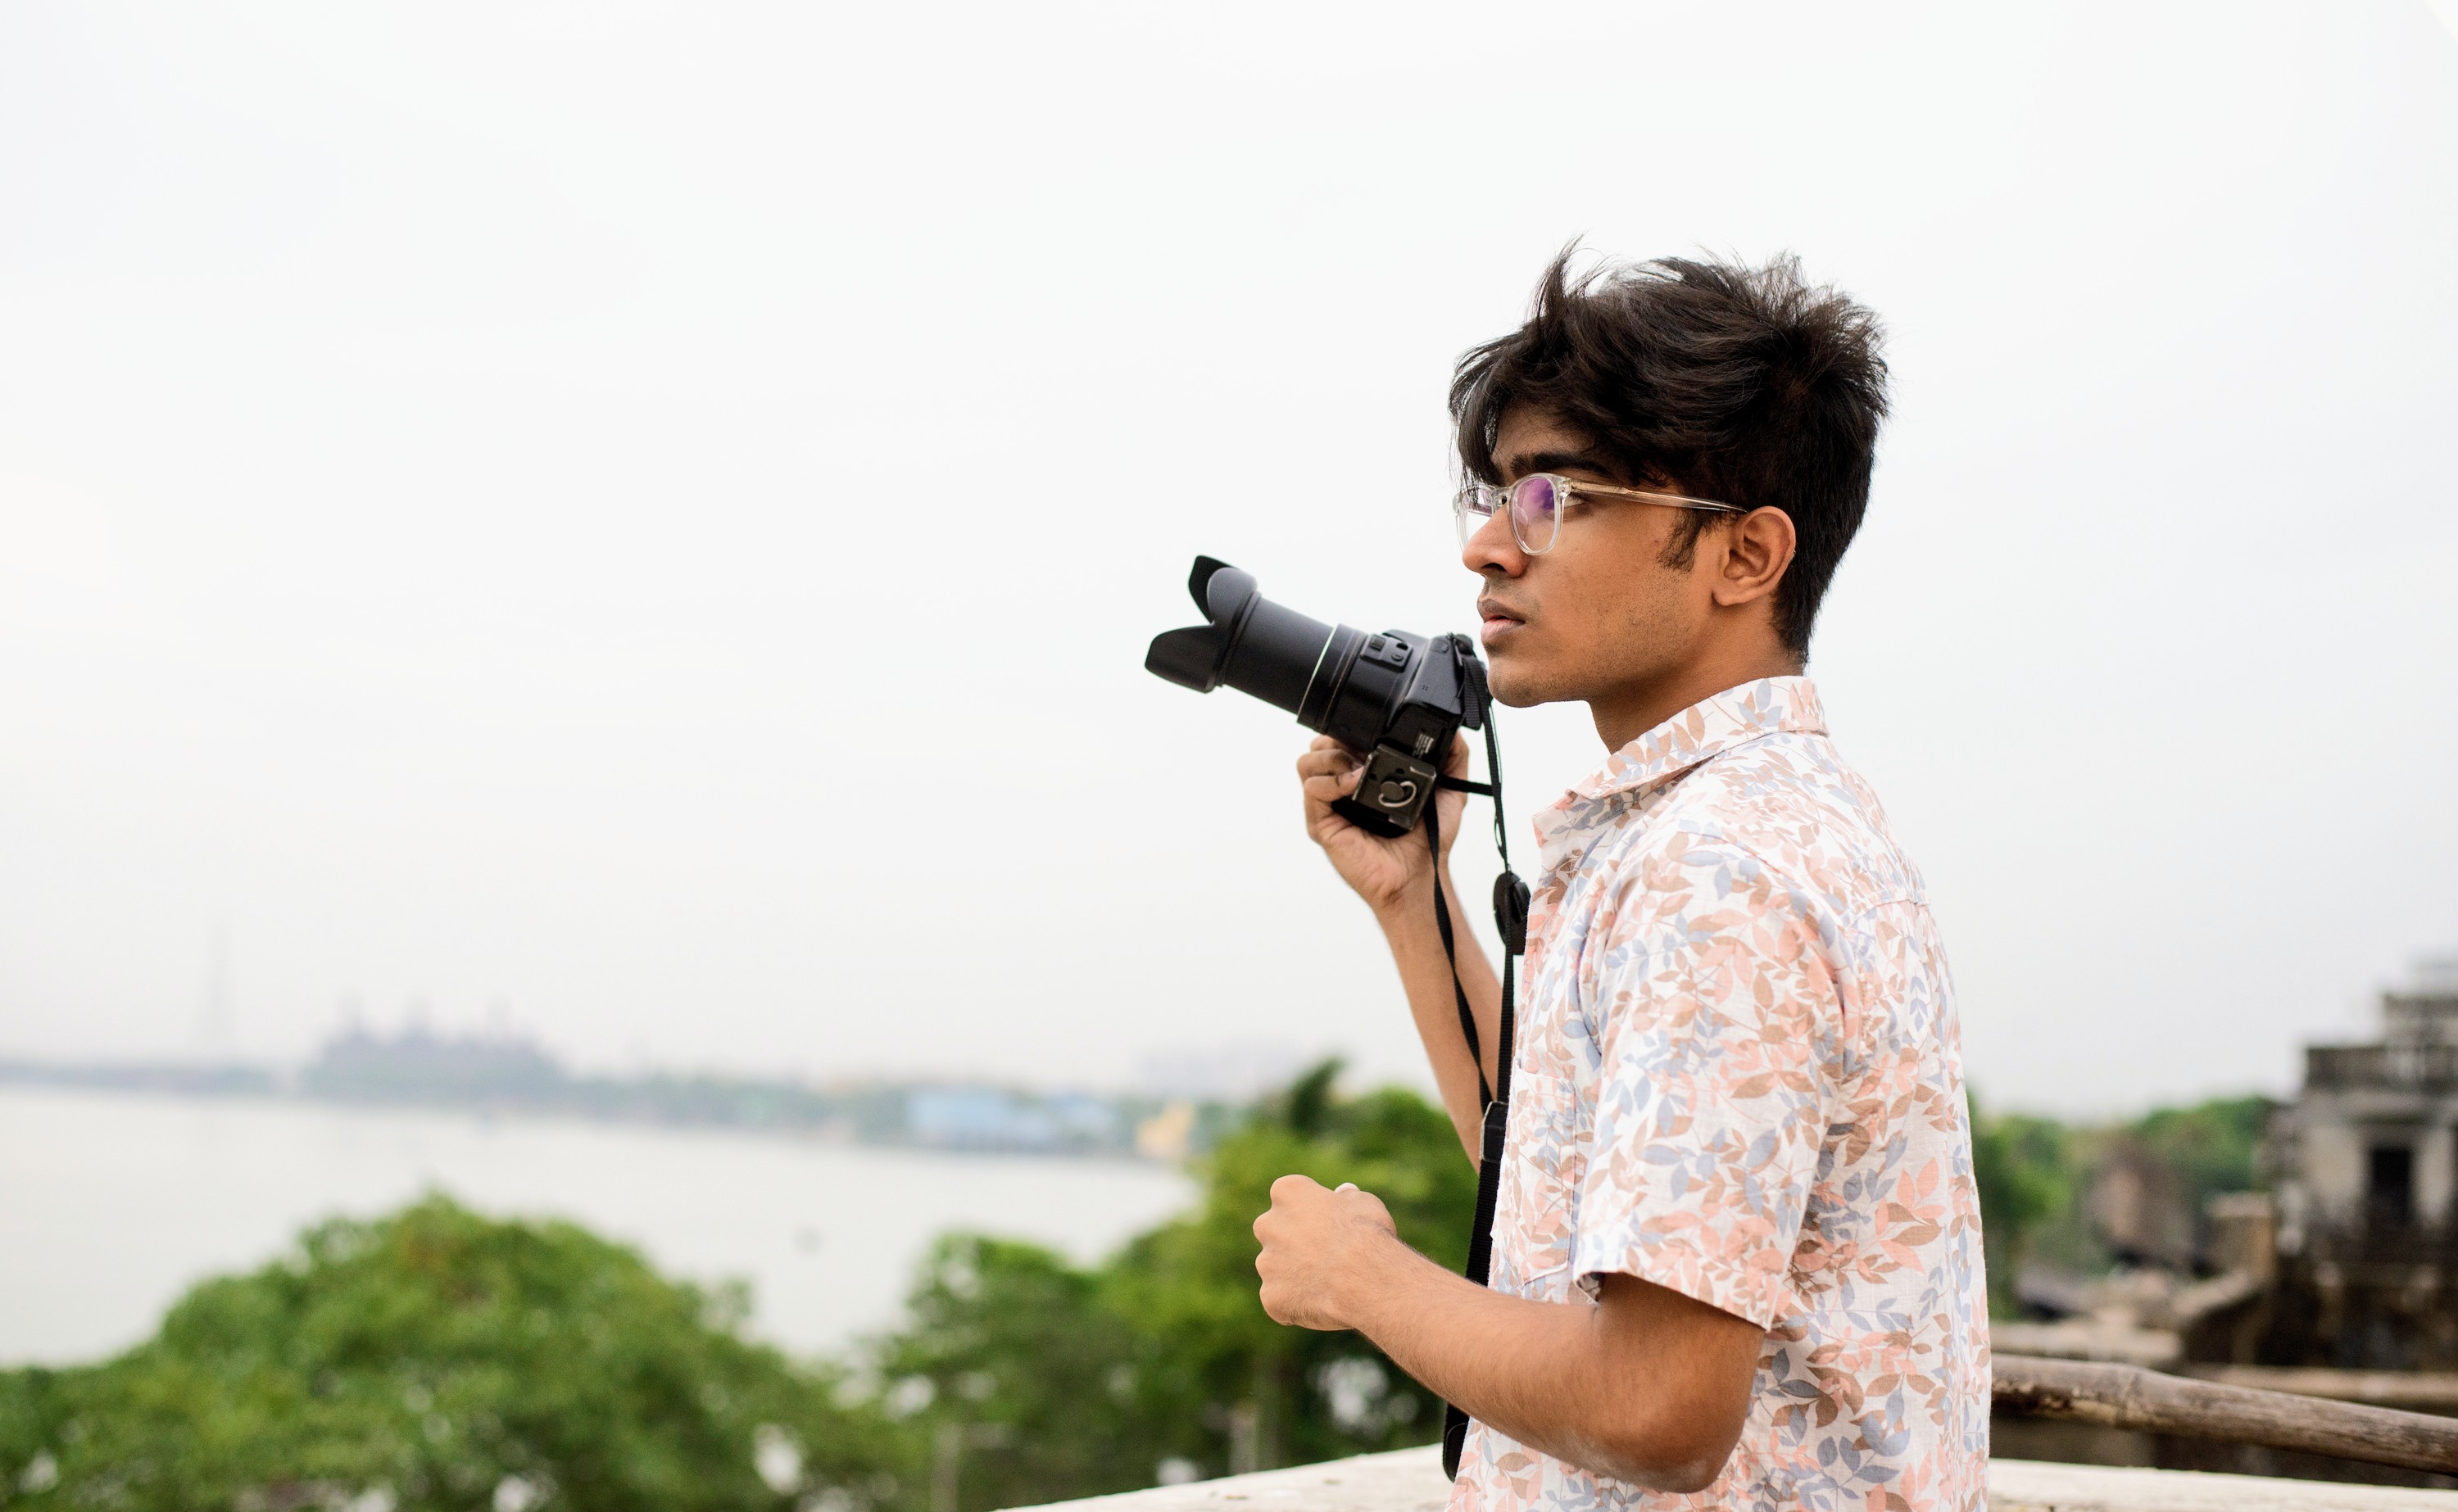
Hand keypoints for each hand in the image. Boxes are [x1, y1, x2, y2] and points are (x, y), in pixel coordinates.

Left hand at [1252, 1174, 1400, 1329]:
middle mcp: (1267, 1225)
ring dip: (1295, 1274)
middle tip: (1324, 1255)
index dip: (1309, 1211)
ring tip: (1329, 1284)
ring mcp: (1266, 1263)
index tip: (1327, 1222)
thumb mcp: (1364, 1203)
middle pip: (1274, 1231)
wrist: (1364, 1279)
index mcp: (1288, 1192)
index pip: (1288, 1196)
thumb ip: (1347, 1198)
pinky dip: (1296, 1304)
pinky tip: (1323, 1304)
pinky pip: (1281, 1300)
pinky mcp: (1270, 1296)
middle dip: (1291, 1241)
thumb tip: (1344, 1194)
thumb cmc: (1367, 1235)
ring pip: (1276, 1268)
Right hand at [1296, 733, 1470, 917]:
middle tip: (1365, 751)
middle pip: (1319, 745)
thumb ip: (1453, 758)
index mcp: (1364, 775)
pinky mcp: (1321, 823)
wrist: (1420, 875)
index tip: (1374, 731)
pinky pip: (1312, 789)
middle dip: (1339, 738)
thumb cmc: (1428, 840)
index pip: (1341, 738)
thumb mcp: (1448, 791)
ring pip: (1307, 762)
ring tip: (1360, 769)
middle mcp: (1342, 788)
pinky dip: (1332, 780)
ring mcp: (1329, 805)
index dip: (1352, 729)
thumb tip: (1455, 730)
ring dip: (1332, 757)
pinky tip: (1355, 784)